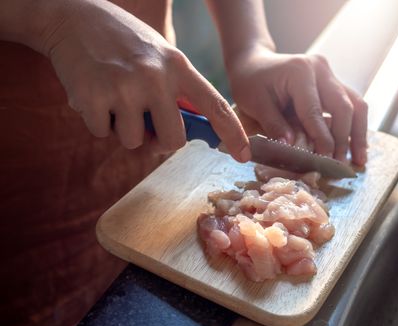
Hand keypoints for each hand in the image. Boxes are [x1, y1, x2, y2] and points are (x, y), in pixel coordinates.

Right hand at [43, 0, 249, 161]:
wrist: (73, 17)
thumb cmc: (124, 42)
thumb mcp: (160, 55)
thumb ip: (177, 90)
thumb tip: (188, 132)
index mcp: (177, 66)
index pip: (214, 105)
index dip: (232, 133)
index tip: (244, 155)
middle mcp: (155, 77)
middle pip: (173, 141)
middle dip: (160, 142)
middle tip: (148, 126)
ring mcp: (123, 88)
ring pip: (134, 142)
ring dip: (124, 129)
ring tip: (114, 98)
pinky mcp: (92, 98)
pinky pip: (102, 134)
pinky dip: (98, 121)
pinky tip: (94, 93)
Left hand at [226, 49, 366, 164]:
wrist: (254, 64)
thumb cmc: (250, 82)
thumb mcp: (255, 103)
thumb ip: (274, 125)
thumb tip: (291, 147)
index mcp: (300, 71)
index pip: (314, 111)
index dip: (321, 138)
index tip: (325, 161)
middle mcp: (320, 69)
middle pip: (344, 106)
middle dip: (343, 139)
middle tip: (340, 166)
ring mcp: (329, 74)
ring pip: (355, 104)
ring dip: (358, 134)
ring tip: (359, 160)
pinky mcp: (333, 82)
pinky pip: (351, 103)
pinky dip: (355, 125)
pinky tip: (356, 146)